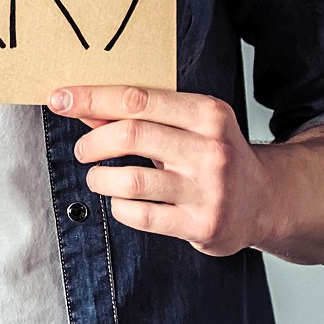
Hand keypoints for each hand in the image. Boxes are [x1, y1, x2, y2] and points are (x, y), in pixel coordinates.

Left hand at [49, 84, 273, 256]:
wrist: (265, 201)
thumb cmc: (213, 155)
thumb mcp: (187, 125)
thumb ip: (139, 116)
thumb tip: (82, 107)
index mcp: (208, 114)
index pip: (137, 98)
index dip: (91, 98)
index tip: (59, 99)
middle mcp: (211, 149)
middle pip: (131, 135)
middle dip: (92, 142)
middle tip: (81, 150)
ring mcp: (209, 189)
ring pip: (130, 180)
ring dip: (99, 178)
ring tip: (97, 177)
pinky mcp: (202, 224)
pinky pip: (141, 215)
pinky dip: (119, 208)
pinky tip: (121, 202)